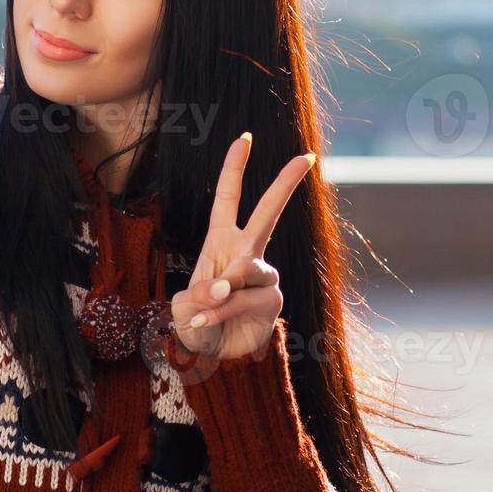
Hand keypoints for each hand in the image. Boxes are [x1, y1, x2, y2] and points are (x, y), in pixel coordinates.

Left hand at [170, 132, 315, 358]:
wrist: (210, 354)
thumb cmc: (195, 322)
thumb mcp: (185, 305)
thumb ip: (199, 295)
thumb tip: (222, 290)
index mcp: (221, 240)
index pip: (229, 197)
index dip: (235, 167)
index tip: (245, 137)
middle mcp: (247, 252)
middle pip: (269, 212)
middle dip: (286, 184)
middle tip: (306, 157)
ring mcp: (263, 277)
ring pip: (249, 271)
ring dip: (225, 288)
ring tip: (206, 303)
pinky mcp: (271, 302)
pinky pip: (248, 299)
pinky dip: (225, 311)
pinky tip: (207, 323)